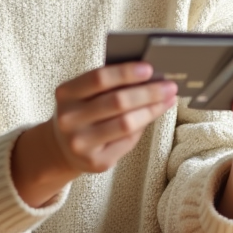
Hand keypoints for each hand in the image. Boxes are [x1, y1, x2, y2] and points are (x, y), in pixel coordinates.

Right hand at [12, 62, 176, 206]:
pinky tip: (153, 115)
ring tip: (168, 99)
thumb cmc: (82, 112)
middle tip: (169, 86)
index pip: (99, 79)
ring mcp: (81, 144)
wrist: (63, 149)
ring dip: (152, 109)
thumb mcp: (83, 94)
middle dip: (148, 93)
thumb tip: (149, 77)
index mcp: (66, 94)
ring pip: (127, 124)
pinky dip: (144, 125)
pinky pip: (128, 141)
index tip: (149, 69)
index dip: (126, 72)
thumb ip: (109, 84)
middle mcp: (69, 120)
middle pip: (117, 102)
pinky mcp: (96, 162)